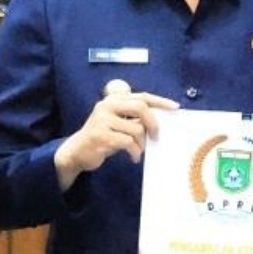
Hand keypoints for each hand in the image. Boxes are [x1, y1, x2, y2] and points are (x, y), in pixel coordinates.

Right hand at [55, 89, 180, 188]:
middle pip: (141, 107)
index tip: (175, 107)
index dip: (160, 101)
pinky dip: (135, 152)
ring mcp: (103, 120)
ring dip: (142, 143)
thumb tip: (161, 120)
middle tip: (156, 136)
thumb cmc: (103, 137)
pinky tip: (133, 157)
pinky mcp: (101, 136)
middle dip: (153, 123)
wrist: (77, 151)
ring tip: (138, 150)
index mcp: (114, 99)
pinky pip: (128, 142)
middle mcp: (107, 106)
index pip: (142, 96)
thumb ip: (134, 117)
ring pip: (137, 128)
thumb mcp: (117, 122)